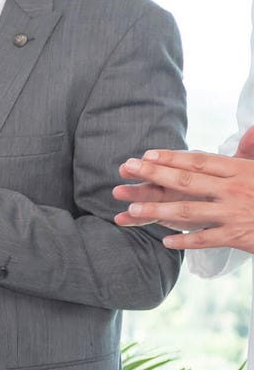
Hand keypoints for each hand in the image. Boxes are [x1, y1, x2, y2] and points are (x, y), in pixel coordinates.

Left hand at [114, 141, 253, 250]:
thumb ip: (251, 150)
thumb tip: (249, 129)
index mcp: (240, 170)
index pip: (199, 161)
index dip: (171, 157)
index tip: (146, 155)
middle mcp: (234, 189)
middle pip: (187, 181)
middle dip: (154, 175)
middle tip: (127, 169)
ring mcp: (234, 213)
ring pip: (189, 211)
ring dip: (158, 211)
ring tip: (132, 209)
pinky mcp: (238, 235)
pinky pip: (206, 238)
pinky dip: (185, 240)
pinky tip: (165, 241)